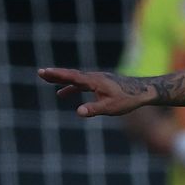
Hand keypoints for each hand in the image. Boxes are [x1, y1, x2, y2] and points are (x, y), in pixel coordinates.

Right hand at [38, 68, 152, 117]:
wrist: (143, 91)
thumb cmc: (128, 99)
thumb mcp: (110, 107)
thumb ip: (94, 109)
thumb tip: (78, 112)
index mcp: (95, 81)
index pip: (73, 77)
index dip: (58, 75)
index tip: (44, 72)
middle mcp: (95, 77)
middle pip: (72, 75)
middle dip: (56, 74)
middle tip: (40, 73)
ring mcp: (98, 79)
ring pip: (76, 79)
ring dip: (62, 80)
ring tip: (48, 82)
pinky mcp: (101, 83)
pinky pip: (83, 84)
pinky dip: (73, 87)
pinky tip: (64, 94)